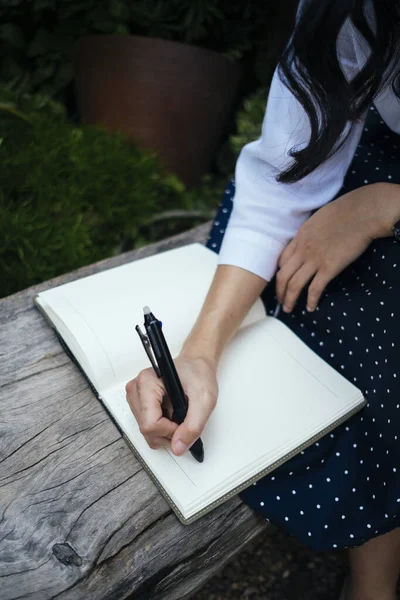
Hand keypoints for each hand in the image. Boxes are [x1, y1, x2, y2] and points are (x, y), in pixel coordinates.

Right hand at [125, 354, 217, 455]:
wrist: (195, 365)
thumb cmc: (198, 374)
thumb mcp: (204, 400)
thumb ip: (193, 426)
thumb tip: (178, 448)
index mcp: (148, 382)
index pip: (150, 424)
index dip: (170, 431)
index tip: (183, 423)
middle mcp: (136, 389)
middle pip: (146, 430)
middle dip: (168, 433)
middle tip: (184, 419)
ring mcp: (135, 397)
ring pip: (146, 432)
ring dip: (166, 430)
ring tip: (179, 414)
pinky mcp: (138, 404)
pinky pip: (147, 427)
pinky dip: (162, 427)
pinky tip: (172, 414)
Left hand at [276, 184, 385, 312]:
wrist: (360, 213)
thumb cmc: (343, 211)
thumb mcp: (316, 220)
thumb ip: (308, 233)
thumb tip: (308, 241)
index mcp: (299, 238)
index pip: (282, 261)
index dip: (280, 275)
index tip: (282, 283)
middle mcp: (302, 250)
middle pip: (283, 276)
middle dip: (280, 292)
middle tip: (282, 302)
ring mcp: (315, 260)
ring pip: (294, 285)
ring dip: (290, 300)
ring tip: (290, 309)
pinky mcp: (329, 268)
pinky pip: (315, 289)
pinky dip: (311, 301)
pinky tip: (311, 308)